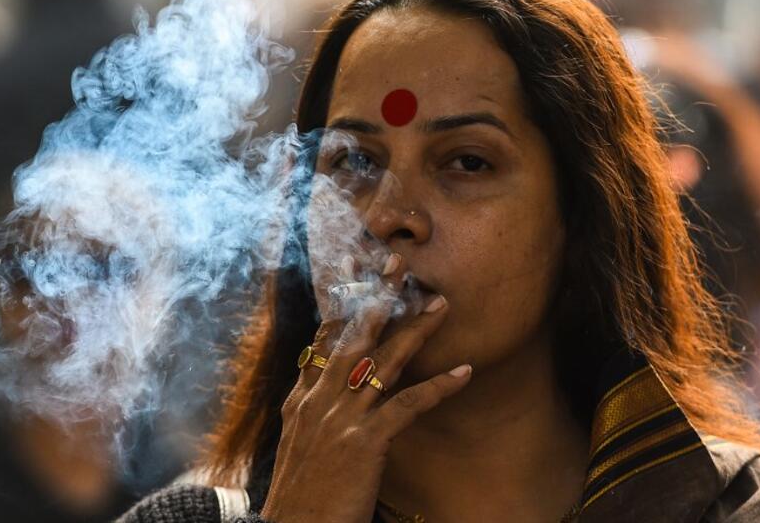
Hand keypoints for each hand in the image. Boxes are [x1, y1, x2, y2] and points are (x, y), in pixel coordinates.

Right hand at [260, 253, 471, 522]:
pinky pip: (409, 405)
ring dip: (416, 330)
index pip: (325, 339)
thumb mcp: (295, 445)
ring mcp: (341, 418)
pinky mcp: (364, 441)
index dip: (344, 304)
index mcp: (301, 399)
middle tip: (398, 264)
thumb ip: (307, 411)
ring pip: (384, 361)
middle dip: (377, 297)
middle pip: (354, 336)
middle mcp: (319, 399)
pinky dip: (439, 387)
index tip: (358, 274)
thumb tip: (318, 386)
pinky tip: (464, 371)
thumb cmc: (299, 494)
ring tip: (441, 305)